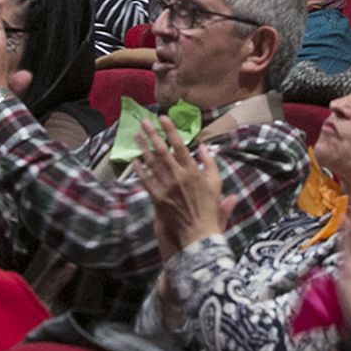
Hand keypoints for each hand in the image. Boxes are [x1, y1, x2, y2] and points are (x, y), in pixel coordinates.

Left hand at [134, 118, 235, 259]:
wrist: (199, 232)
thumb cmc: (209, 207)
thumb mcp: (216, 182)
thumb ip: (210, 162)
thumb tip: (203, 146)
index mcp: (192, 170)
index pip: (178, 145)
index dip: (169, 130)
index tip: (162, 117)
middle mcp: (177, 176)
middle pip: (161, 150)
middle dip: (152, 134)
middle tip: (143, 121)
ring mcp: (165, 187)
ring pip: (151, 163)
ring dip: (143, 147)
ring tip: (136, 135)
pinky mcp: (157, 198)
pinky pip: (146, 180)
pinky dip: (139, 169)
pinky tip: (134, 160)